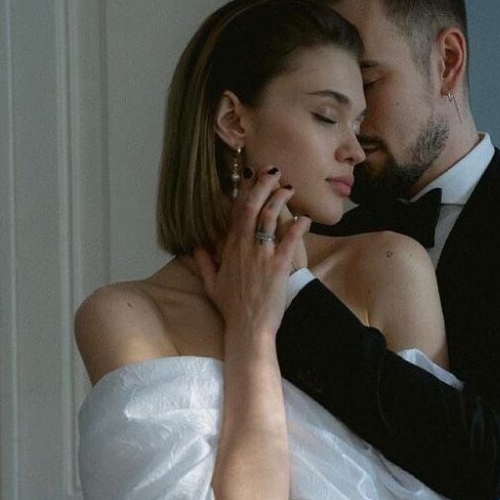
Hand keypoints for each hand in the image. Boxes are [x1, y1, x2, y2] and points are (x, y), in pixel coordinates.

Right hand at [193, 166, 309, 339]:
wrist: (248, 328)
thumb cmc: (231, 309)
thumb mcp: (211, 285)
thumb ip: (203, 263)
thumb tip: (193, 248)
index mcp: (229, 249)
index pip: (236, 212)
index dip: (245, 192)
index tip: (252, 178)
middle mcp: (244, 247)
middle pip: (252, 207)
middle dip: (262, 184)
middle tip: (272, 171)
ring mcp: (261, 255)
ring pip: (270, 217)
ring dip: (280, 198)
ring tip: (288, 187)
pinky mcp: (279, 266)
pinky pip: (290, 240)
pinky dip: (299, 226)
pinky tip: (305, 217)